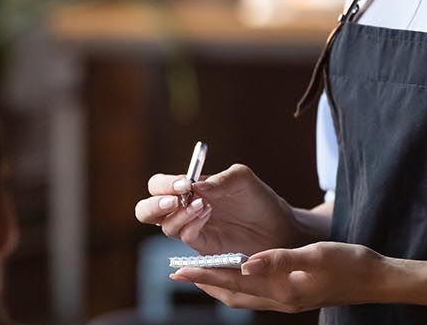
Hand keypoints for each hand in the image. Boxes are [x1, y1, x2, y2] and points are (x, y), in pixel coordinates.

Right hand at [133, 164, 304, 254]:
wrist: (280, 228)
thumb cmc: (259, 200)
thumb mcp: (242, 179)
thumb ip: (219, 179)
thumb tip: (194, 185)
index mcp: (188, 190)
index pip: (158, 185)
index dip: (164, 184)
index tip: (184, 183)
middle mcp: (184, 210)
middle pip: (147, 210)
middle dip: (153, 205)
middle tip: (174, 200)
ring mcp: (192, 230)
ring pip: (165, 226)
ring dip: (179, 215)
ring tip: (204, 206)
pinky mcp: (203, 248)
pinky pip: (186, 238)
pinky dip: (192, 226)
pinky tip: (208, 215)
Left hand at [169, 241, 387, 312]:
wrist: (376, 280)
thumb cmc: (350, 263)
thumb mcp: (315, 255)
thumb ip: (279, 259)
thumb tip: (244, 263)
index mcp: (283, 291)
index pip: (234, 284)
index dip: (205, 276)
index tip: (180, 270)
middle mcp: (281, 300)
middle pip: (233, 295)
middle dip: (205, 282)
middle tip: (179, 272)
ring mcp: (288, 299)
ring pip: (244, 296)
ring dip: (220, 284)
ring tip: (200, 271)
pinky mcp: (294, 294)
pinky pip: (257, 292)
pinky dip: (240, 283)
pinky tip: (238, 269)